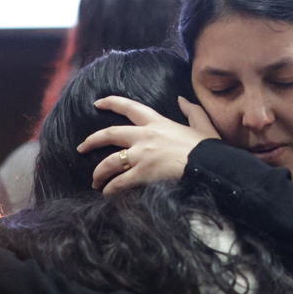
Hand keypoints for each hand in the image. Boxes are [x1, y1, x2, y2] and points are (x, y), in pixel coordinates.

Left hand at [78, 96, 219, 194]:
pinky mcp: (143, 173)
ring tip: (95, 181)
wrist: (210, 165)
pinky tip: (107, 194)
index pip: (129, 107)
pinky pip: (120, 182)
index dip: (111, 103)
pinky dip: (111, 189)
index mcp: (157, 122)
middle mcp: (144, 136)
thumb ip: (190, 109)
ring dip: (99, 172)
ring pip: (110, 162)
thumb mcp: (201, 122)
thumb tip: (181, 99)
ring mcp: (142, 155)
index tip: (97, 103)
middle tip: (82, 148)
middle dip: (92, 141)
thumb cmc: (207, 147)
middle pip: (110, 134)